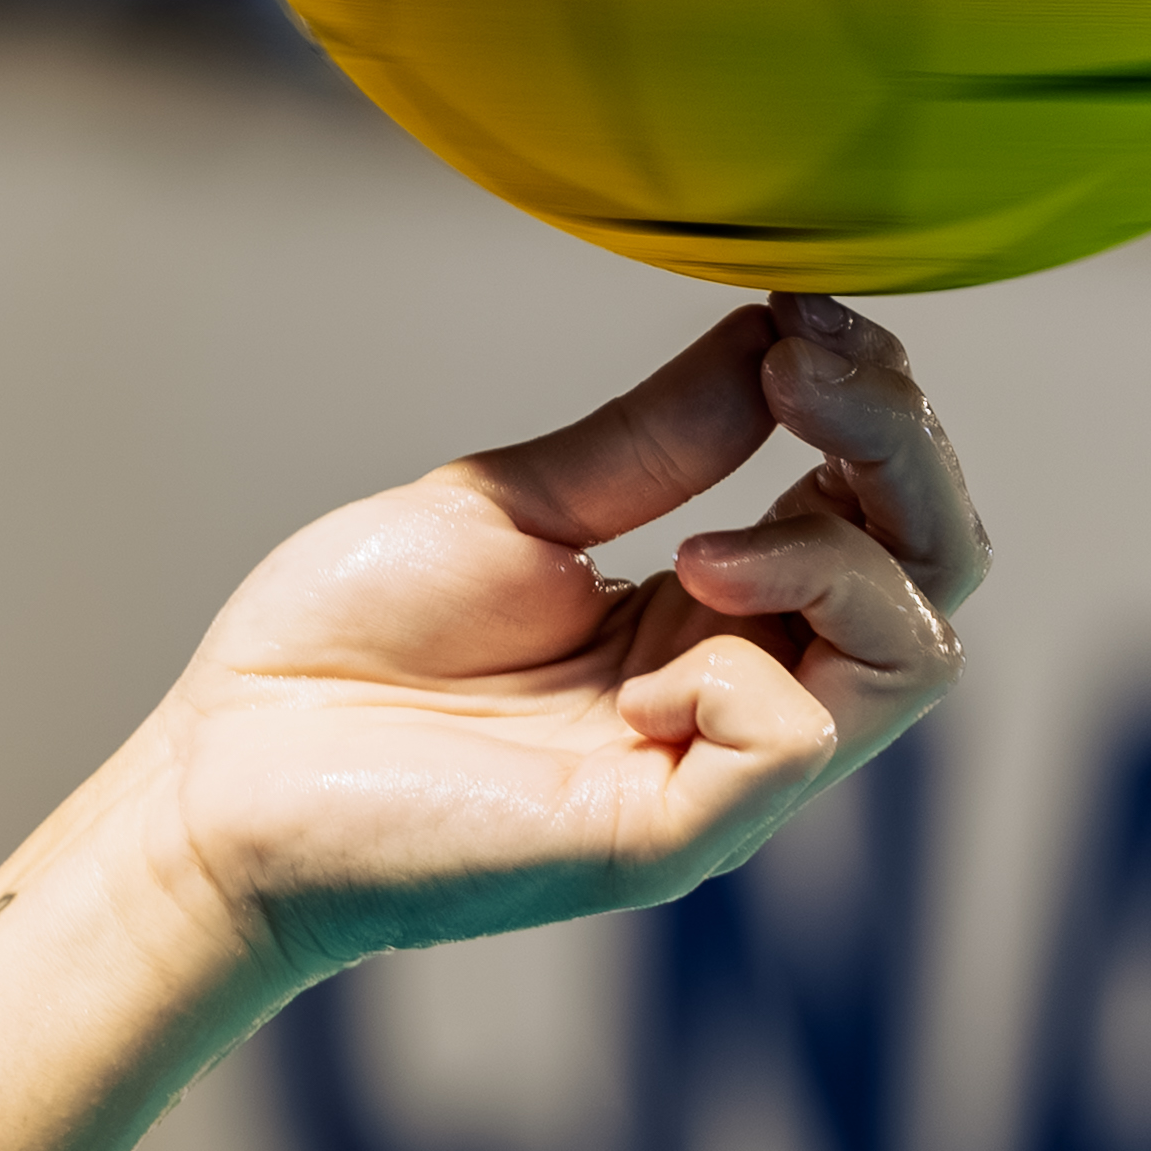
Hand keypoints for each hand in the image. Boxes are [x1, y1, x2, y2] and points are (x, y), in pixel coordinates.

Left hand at [136, 296, 986, 978]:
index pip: (880, 516)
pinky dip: (739, 669)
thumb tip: (781, 330)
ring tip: (700, 538)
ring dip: (839, 551)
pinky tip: (639, 664)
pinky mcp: (676, 837)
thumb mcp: (512, 509)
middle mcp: (740, 694)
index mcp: (710, 614)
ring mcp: (721, 774)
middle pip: (935, 575)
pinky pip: (797, 735)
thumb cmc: (337, 652)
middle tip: (809, 367)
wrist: (214, 778)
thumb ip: (655, 439)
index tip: (808, 314)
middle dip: (901, 451)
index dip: (876, 409)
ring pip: (915, 654)